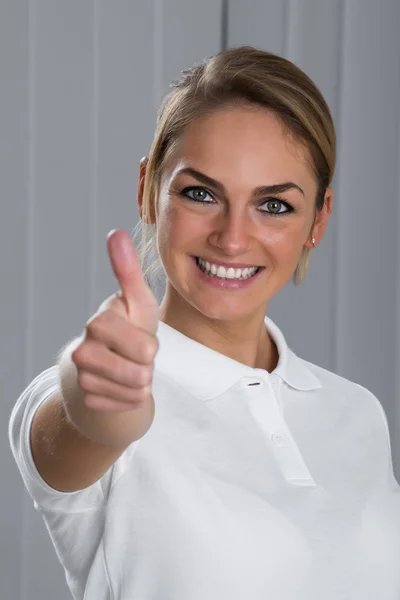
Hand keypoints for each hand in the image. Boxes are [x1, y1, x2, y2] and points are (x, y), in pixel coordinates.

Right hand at [71, 229, 159, 412]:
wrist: (107, 362)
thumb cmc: (129, 327)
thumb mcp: (136, 301)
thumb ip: (128, 270)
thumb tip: (115, 233)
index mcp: (99, 322)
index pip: (145, 347)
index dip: (150, 345)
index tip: (141, 338)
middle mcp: (84, 350)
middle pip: (141, 372)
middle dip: (148, 365)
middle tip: (138, 355)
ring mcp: (83, 377)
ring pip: (135, 391)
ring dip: (142, 383)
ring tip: (131, 368)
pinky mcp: (88, 400)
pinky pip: (128, 406)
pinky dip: (131, 398)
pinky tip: (121, 385)